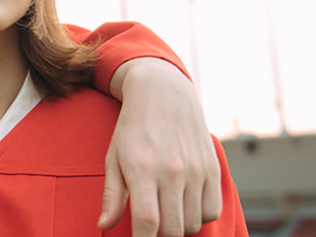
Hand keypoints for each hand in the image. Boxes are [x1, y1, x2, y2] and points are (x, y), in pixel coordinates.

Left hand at [98, 58, 221, 235]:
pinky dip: (199, 217)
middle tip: (150, 225)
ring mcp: (195, 170)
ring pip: (193, 223)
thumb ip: (111, 195)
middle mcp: (172, 171)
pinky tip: (184, 205)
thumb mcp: (114, 157)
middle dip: (160, 236)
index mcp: (141, 168)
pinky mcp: (212, 168)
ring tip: (165, 212)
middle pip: (173, 230)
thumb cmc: (133, 128)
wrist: (164, 93)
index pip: (147, 222)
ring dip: (179, 227)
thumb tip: (103, 226)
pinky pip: (212, 211)